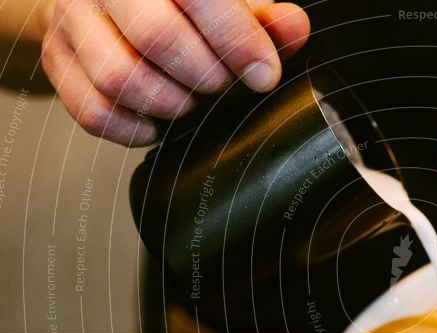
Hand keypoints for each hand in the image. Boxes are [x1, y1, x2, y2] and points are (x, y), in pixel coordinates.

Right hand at [40, 0, 309, 144]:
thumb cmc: (177, 3)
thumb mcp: (224, 1)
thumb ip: (262, 16)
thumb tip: (294, 28)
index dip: (238, 40)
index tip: (264, 75)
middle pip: (157, 36)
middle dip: (204, 76)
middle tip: (219, 85)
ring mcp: (73, 20)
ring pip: (119, 78)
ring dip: (169, 105)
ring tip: (189, 103)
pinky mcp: (56, 59)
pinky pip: (93, 111)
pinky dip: (133, 129)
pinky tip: (155, 123)